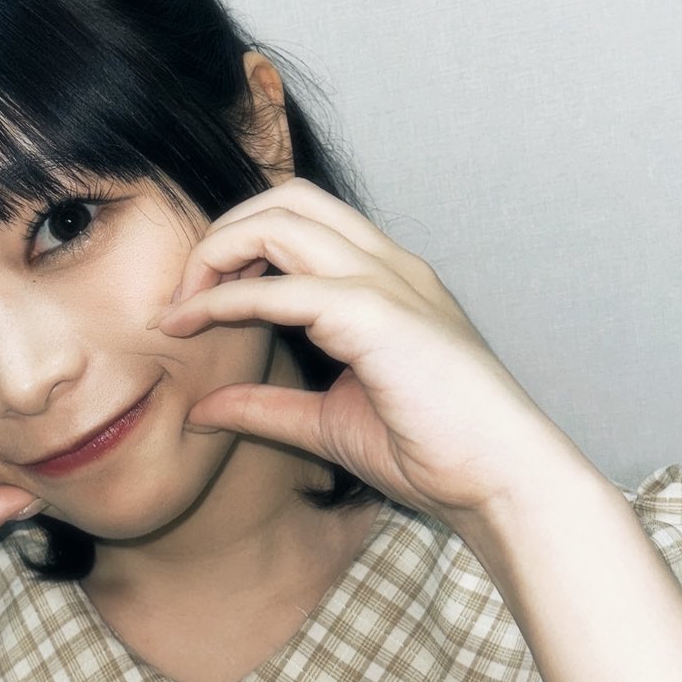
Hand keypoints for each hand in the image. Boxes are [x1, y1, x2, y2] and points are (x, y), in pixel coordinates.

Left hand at [153, 178, 589, 526]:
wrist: (500, 482)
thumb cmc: (432, 454)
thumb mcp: (326, 424)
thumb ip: (266, 407)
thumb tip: (201, 407)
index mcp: (385, 280)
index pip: (302, 219)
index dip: (239, 246)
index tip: (194, 303)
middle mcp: (387, 265)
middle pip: (286, 199)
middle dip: (221, 233)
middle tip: (182, 296)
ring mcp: (386, 282)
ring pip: (281, 220)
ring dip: (216, 255)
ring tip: (181, 307)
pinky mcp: (378, 314)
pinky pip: (284, 288)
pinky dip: (230, 299)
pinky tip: (197, 325)